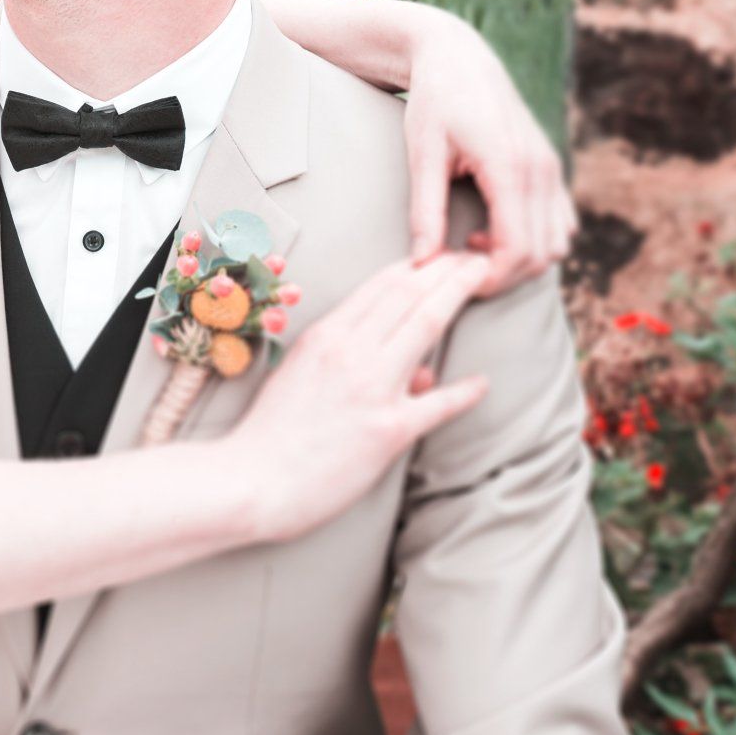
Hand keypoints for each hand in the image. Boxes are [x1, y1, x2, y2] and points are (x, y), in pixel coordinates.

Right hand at [229, 252, 490, 544]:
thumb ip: (346, 360)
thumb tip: (413, 370)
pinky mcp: (388, 431)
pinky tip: (481, 382)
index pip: (380, 287)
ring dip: (457, 295)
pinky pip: (437, 404)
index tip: (436, 255)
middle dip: (445, 269)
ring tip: (482, 278)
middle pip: (408, 295)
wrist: (252, 480)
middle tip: (472, 254)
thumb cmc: (270, 431)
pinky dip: (463, 392)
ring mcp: (371, 389)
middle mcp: (349, 353)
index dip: (416, 266)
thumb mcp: (300, 378)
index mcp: (325, 336)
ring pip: (425, 327)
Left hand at [403, 14, 575, 294]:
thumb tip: (422, 264)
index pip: (517, 248)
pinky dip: (533, 239)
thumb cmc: (433, 103)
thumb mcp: (421, 155)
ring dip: (520, 259)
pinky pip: (559, 222)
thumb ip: (424, 212)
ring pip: (556, 242)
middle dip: (503, 275)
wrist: (457, 57)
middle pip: (540, 253)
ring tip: (471, 243)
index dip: (490, 278)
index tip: (455, 283)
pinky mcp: (550, 167)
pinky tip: (491, 227)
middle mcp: (540, 169)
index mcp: (509, 166)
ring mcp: (550, 167)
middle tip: (458, 269)